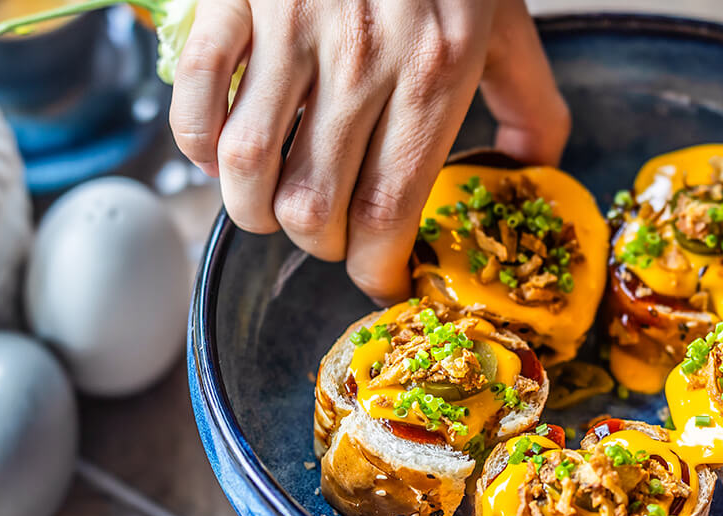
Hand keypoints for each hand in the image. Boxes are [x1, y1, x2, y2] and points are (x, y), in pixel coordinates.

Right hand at [169, 0, 568, 301]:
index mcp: (436, 71)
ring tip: (272, 210)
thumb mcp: (504, 23)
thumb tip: (530, 170)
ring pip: (246, 174)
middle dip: (318, 247)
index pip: (390, 213)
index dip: (376, 270)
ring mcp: (290, 29)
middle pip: (313, 209)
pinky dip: (199, 152)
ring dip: (253, 214)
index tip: (379, 280)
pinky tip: (224, 154)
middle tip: (330, 239)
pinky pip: (192, 109)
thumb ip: (530, 102)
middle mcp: (362, 57)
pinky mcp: (231, 4)